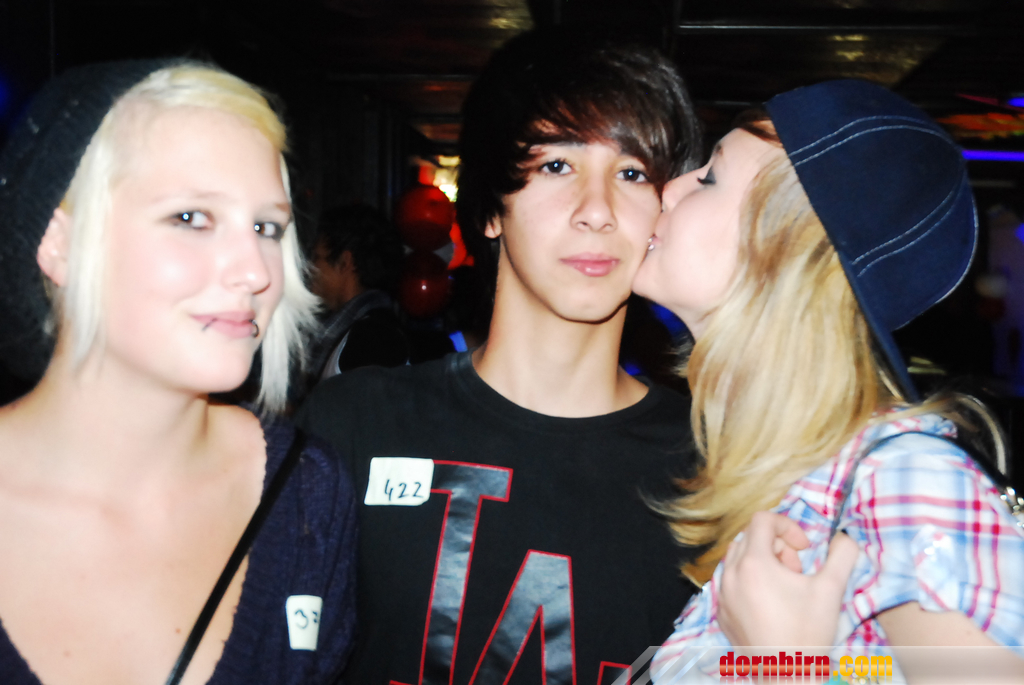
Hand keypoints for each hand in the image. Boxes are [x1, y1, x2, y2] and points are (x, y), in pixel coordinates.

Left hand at [717, 511, 858, 645]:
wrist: (787, 676)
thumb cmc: (808, 633)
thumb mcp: (831, 589)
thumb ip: (842, 554)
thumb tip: (845, 537)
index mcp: (754, 563)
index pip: (762, 519)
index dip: (788, 525)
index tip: (805, 548)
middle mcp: (730, 575)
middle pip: (751, 538)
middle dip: (777, 547)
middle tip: (797, 572)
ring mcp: (722, 595)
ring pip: (738, 559)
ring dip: (764, 563)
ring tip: (785, 589)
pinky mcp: (721, 613)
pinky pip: (731, 582)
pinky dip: (750, 582)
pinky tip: (771, 605)